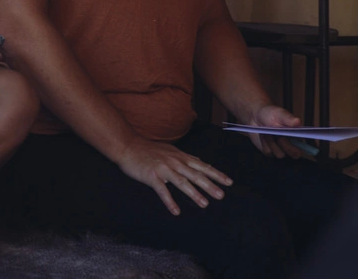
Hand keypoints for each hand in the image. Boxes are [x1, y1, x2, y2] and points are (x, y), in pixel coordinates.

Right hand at [116, 138, 232, 215]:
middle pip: (195, 175)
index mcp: (180, 157)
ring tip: (204, 204)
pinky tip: (176, 211)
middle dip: (210, 185)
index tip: (229, 182)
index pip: (202, 166)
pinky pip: (162, 191)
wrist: (128, 145)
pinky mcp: (152, 176)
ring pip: (182, 182)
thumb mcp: (170, 150)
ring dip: (194, 194)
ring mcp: (164, 169)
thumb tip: (198, 162)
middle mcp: (175, 162)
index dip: (216, 174)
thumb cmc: (149, 149)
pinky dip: (170, 201)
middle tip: (221, 195)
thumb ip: (184, 157)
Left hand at [247, 104, 304, 158]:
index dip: (303, 147)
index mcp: (297, 135)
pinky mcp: (270, 152)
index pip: (304, 146)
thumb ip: (288, 118)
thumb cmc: (270, 113)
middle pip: (294, 154)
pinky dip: (265, 143)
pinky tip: (263, 136)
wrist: (255, 117)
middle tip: (278, 135)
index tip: (294, 141)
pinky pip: (269, 152)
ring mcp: (280, 149)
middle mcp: (291, 144)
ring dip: (272, 142)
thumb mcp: (279, 113)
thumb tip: (298, 121)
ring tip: (268, 132)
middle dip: (286, 145)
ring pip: (280, 154)